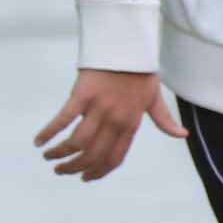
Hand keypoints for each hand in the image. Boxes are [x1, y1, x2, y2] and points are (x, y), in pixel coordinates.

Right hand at [36, 68, 181, 181]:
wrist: (127, 44)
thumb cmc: (140, 70)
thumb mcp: (154, 97)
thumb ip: (164, 120)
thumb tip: (182, 135)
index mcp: (131, 124)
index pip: (114, 157)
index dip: (98, 171)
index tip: (85, 178)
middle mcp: (115, 120)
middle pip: (93, 155)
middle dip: (75, 168)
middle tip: (61, 171)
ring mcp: (98, 108)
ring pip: (77, 142)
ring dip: (60, 154)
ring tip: (49, 158)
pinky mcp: (81, 95)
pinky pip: (63, 120)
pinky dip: (49, 133)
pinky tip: (39, 142)